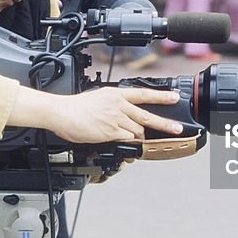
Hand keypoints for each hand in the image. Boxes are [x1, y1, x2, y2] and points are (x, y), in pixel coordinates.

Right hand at [10, 87, 183, 143]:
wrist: (61, 112)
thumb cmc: (75, 108)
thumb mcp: (98, 99)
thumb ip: (115, 107)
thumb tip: (125, 118)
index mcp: (116, 94)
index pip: (144, 94)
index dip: (161, 96)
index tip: (175, 97)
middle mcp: (118, 105)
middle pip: (147, 116)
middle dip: (164, 124)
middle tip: (177, 129)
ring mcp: (116, 119)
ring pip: (137, 131)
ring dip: (136, 137)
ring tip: (126, 137)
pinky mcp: (110, 132)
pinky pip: (126, 139)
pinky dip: (127, 143)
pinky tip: (121, 142)